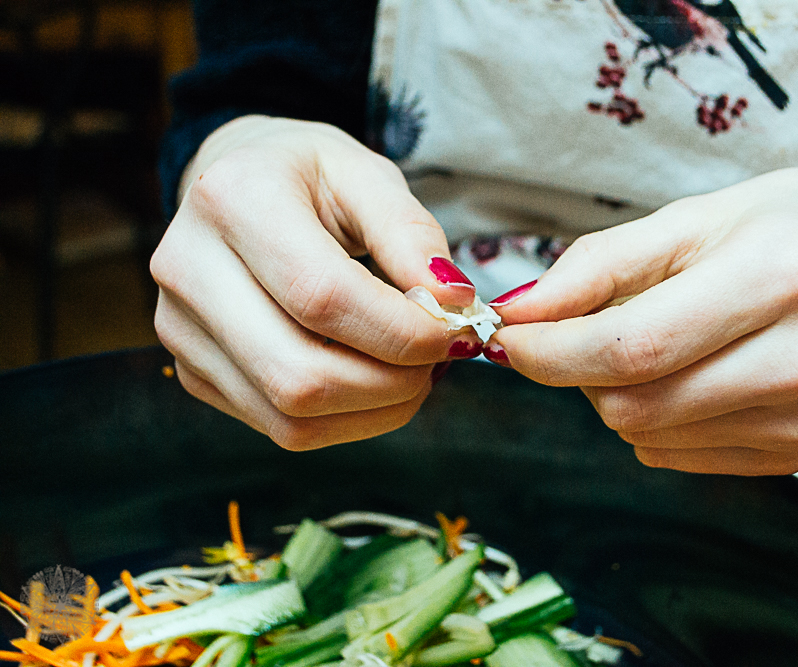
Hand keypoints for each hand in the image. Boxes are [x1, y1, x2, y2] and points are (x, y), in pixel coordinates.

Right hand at [152, 116, 482, 449]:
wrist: (235, 189)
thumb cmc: (307, 177)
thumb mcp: (366, 175)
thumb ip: (412, 234)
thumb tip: (452, 303)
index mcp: (233, 200)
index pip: (322, 297)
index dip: (401, 331)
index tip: (456, 331)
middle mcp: (188, 269)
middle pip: (300, 376)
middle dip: (394, 383)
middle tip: (442, 358)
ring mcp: (180, 329)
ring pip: (291, 416)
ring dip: (376, 409)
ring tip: (416, 371)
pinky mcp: (193, 371)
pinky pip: (282, 428)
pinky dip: (348, 419)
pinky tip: (376, 381)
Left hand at [486, 168, 797, 474]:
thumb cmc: (782, 230)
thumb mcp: (690, 219)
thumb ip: (598, 266)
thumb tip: (519, 314)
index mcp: (783, 272)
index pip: (637, 345)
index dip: (554, 353)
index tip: (510, 341)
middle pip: (639, 403)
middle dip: (582, 375)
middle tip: (585, 334)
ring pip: (653, 435)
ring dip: (620, 395)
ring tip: (658, 344)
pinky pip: (683, 455)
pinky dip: (659, 420)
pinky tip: (693, 374)